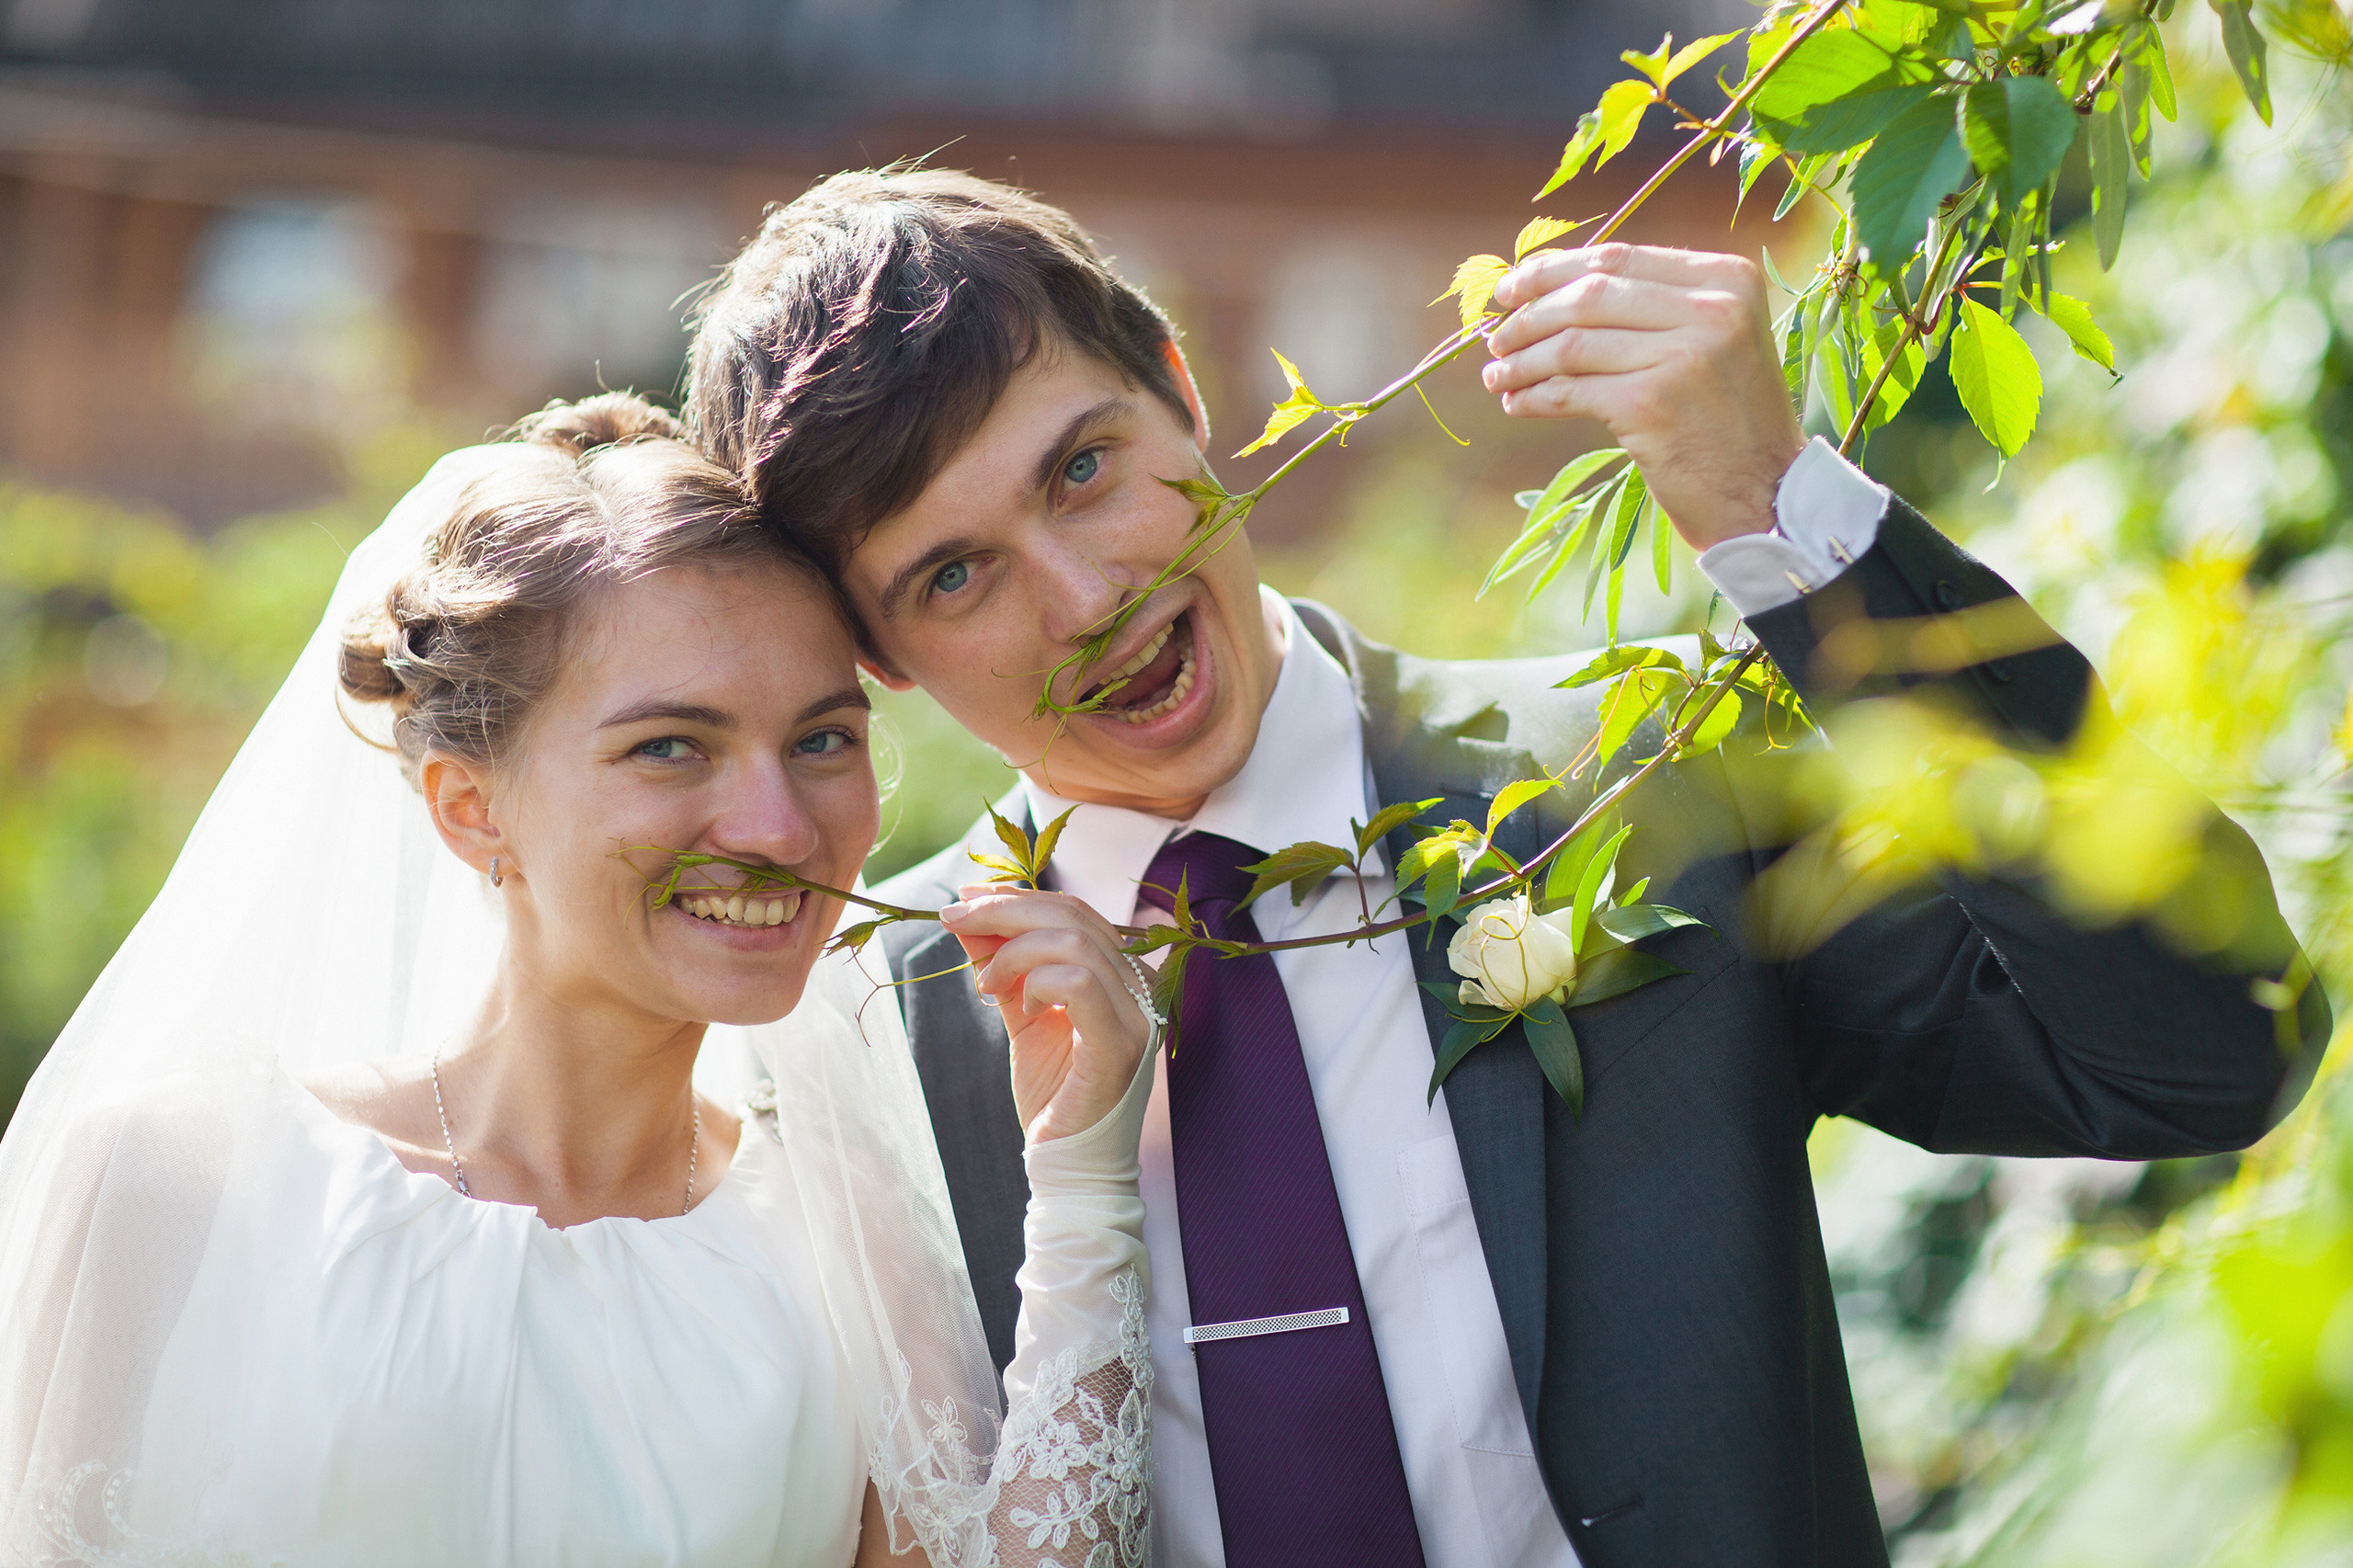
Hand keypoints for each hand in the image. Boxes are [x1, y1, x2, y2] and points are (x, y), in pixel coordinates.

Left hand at [939, 885, 1152, 1144]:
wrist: (1069, 1163)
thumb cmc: (1053, 1093)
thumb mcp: (1020, 1013)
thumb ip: (1002, 964)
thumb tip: (966, 916)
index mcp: (1122, 974)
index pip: (1073, 912)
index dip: (1017, 898)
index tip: (963, 899)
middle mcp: (1140, 988)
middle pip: (1074, 916)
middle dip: (1004, 909)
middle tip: (953, 918)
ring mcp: (1138, 1015)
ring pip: (1075, 943)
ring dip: (1013, 952)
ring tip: (985, 984)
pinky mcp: (1120, 1044)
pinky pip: (1080, 984)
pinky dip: (1037, 982)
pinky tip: (1020, 1007)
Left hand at [1483, 243, 1804, 550]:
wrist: (1766, 492)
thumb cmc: (1729, 418)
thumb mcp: (1713, 340)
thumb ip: (1655, 305)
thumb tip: (1553, 285)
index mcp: (1727, 278)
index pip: (1618, 258)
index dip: (1553, 270)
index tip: (1512, 288)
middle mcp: (1711, 310)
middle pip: (1588, 295)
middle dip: (1529, 315)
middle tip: (1495, 337)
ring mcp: (1683, 357)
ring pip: (1572, 343)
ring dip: (1522, 360)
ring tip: (1497, 375)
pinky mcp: (1652, 405)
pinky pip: (1570, 391)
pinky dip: (1534, 396)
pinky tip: (1516, 403)